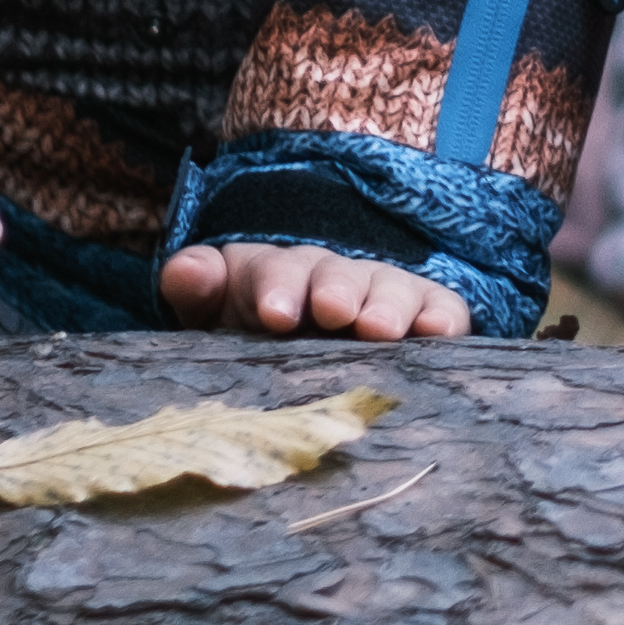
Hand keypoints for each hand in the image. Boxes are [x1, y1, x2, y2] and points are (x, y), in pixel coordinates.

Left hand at [157, 238, 472, 340]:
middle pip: (336, 273)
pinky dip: (441, 317)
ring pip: (389, 288)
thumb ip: (196, 291)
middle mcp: (333, 277)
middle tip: (334, 311)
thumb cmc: (252, 340)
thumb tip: (182, 271)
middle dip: (336, 288)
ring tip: (380, 328)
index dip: (276, 285)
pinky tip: (438, 331)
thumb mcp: (214, 316)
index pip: (274, 269)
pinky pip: (439, 309)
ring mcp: (381, 295)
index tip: (275, 313)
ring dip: (386, 304)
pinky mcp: (425, 315)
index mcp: (275, 276)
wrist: (306, 355)